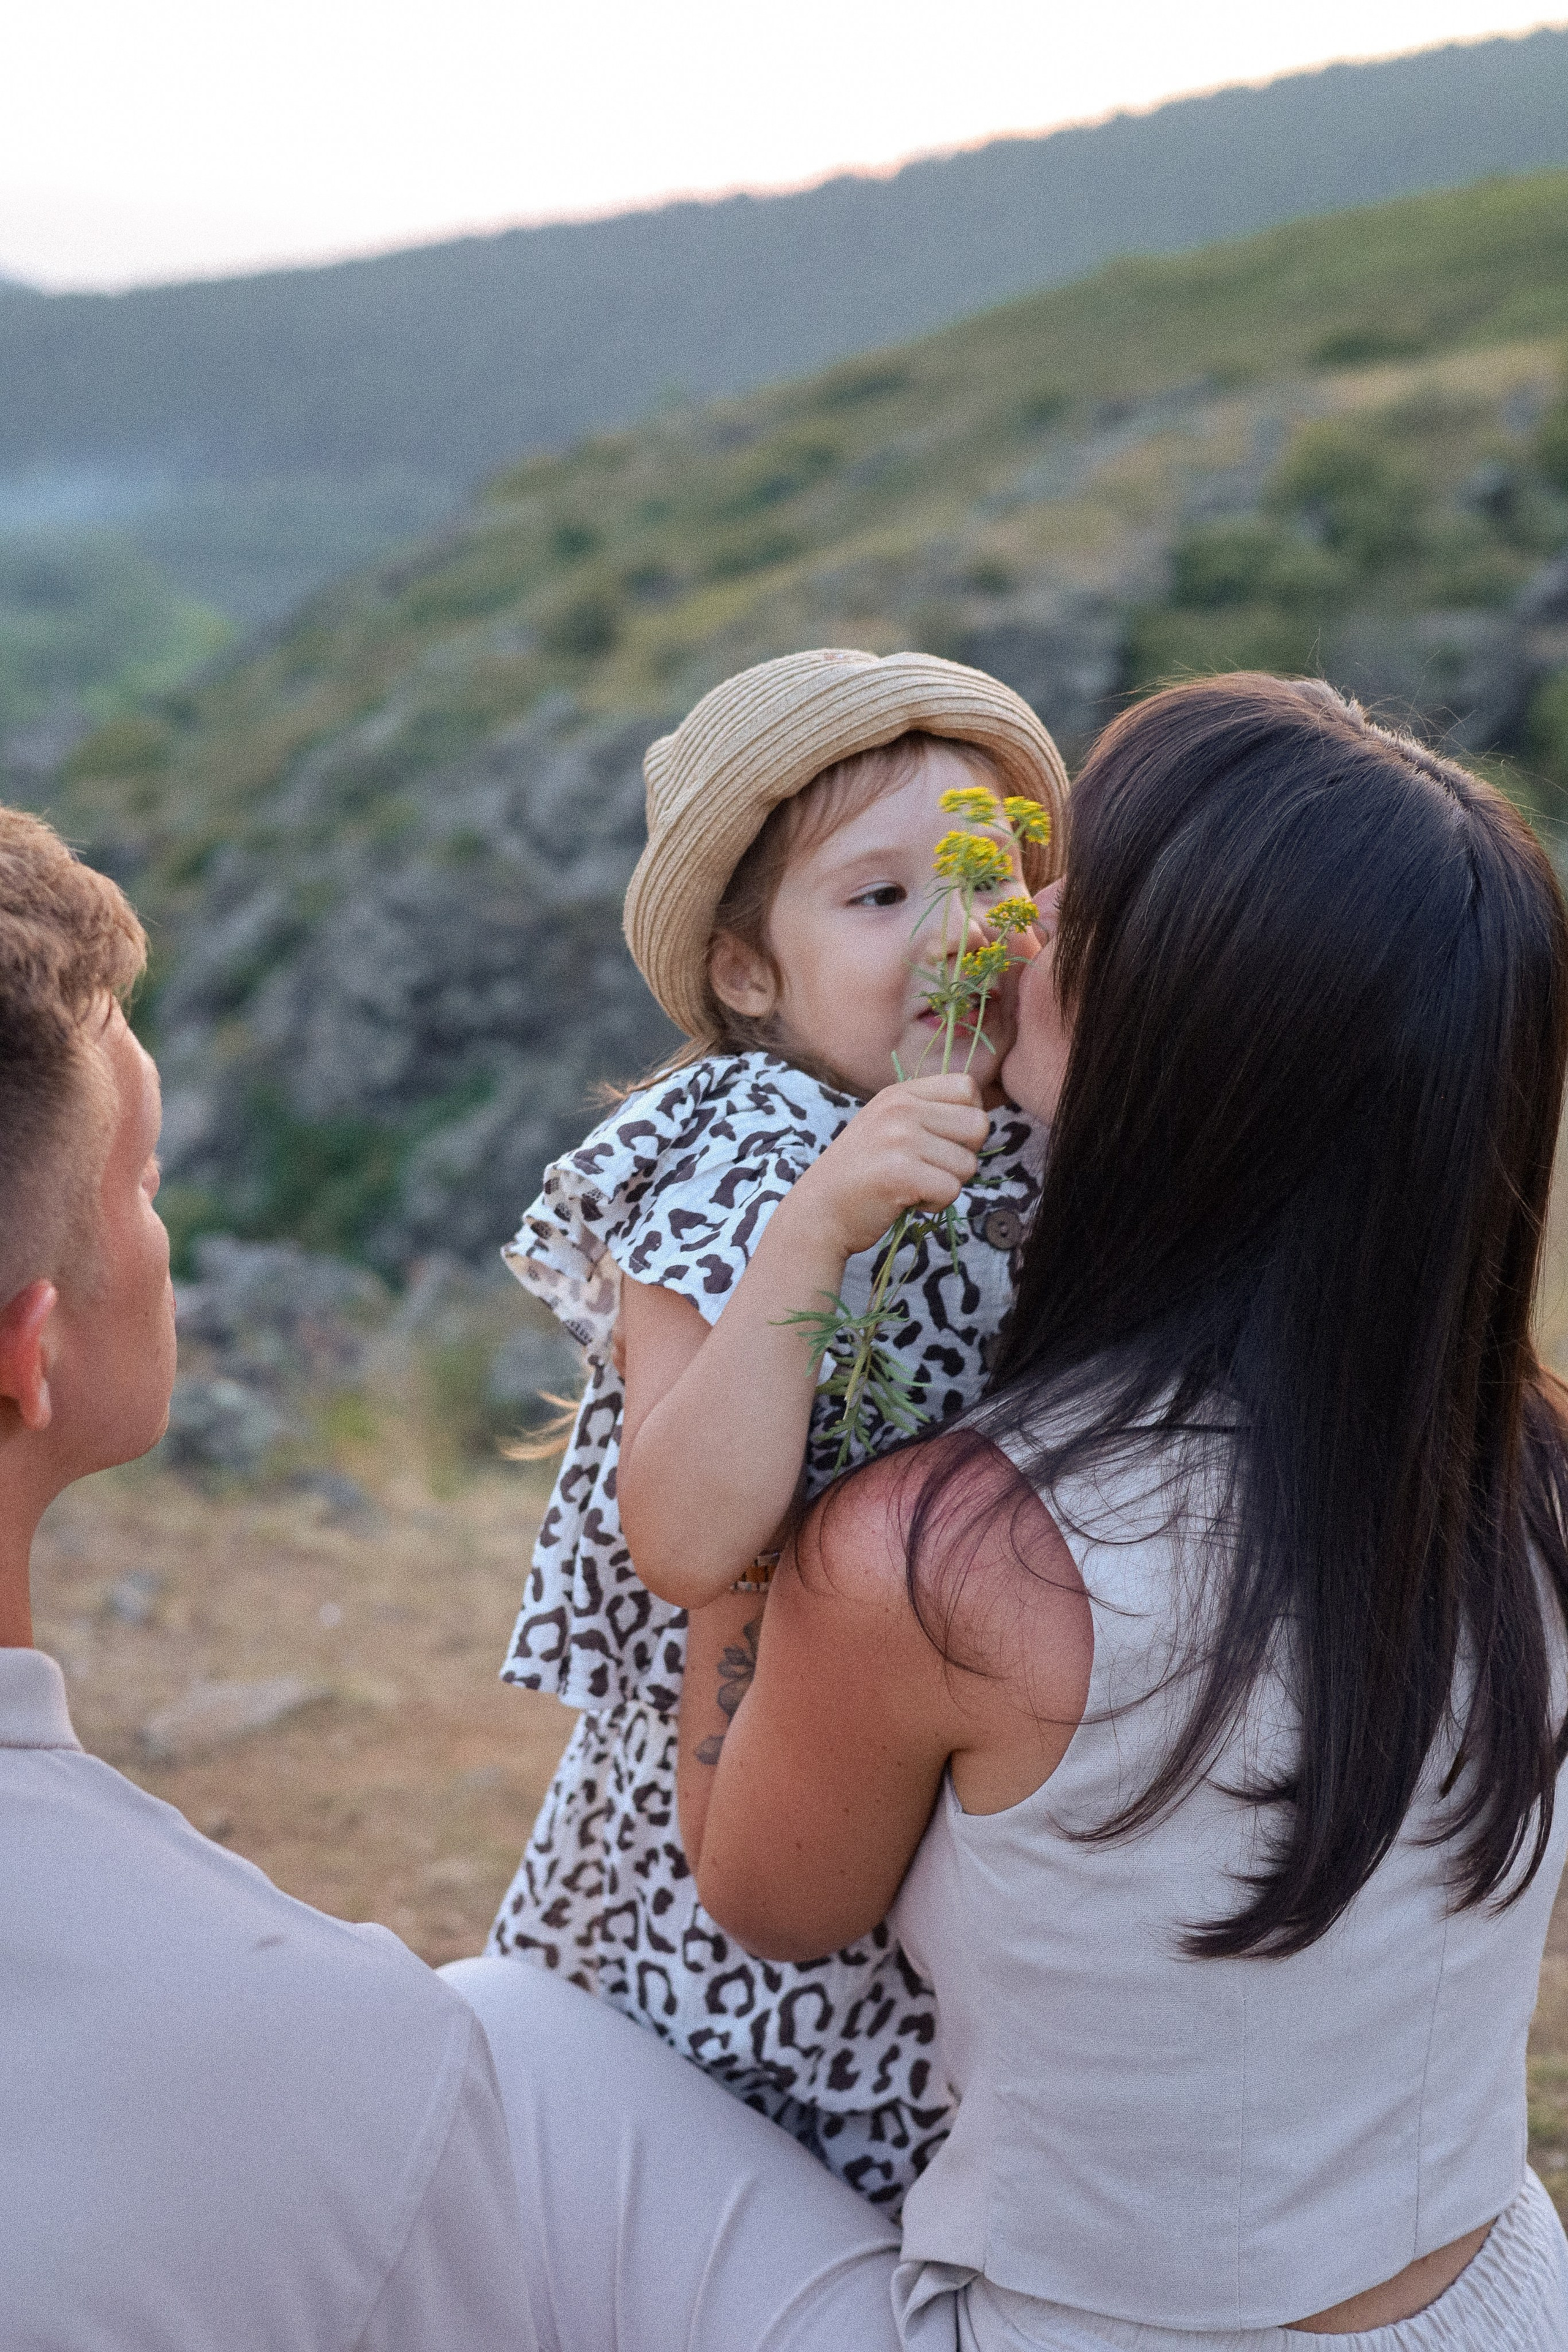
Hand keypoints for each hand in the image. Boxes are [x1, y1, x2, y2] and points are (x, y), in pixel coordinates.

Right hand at [787, 1074, 988, 1259]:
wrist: (818, 1211)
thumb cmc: (861, 1174)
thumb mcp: (888, 1125)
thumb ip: (927, 1113)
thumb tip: (981, 1116)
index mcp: (900, 1093)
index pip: (967, 1087)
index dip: (966, 1118)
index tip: (940, 1140)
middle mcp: (900, 1109)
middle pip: (978, 1125)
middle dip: (963, 1155)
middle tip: (929, 1167)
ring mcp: (899, 1139)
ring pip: (968, 1163)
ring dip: (947, 1183)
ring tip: (912, 1184)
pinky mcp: (901, 1173)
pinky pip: (952, 1189)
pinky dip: (936, 1203)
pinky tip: (907, 1199)